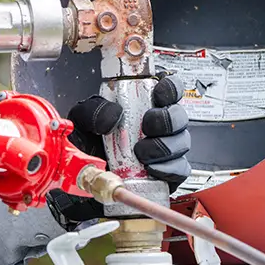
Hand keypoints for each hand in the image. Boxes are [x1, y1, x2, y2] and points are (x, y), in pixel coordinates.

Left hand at [46, 72, 191, 230]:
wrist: (87, 176)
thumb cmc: (88, 144)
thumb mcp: (83, 119)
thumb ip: (95, 110)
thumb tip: (114, 114)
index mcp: (143, 104)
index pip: (169, 89)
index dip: (170, 88)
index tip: (159, 94)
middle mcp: (158, 125)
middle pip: (179, 116)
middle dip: (167, 120)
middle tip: (147, 125)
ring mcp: (166, 148)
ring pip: (182, 142)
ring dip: (164, 146)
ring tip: (141, 152)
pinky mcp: (169, 171)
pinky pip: (180, 168)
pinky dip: (168, 168)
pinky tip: (151, 168)